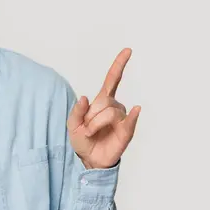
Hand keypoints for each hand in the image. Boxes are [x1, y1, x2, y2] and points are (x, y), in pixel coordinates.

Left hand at [67, 48, 140, 168]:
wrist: (88, 159)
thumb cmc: (82, 139)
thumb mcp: (72, 124)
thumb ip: (76, 111)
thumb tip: (84, 97)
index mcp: (101, 101)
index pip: (112, 79)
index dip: (119, 64)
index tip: (128, 50)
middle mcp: (114, 106)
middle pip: (103, 101)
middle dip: (89, 116)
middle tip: (86, 129)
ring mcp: (122, 119)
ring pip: (108, 113)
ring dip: (95, 125)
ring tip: (92, 134)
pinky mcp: (127, 132)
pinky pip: (129, 121)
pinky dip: (132, 116)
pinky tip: (137, 109)